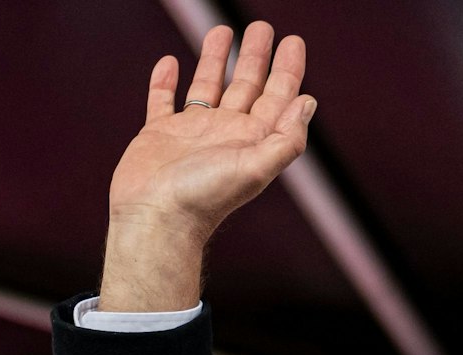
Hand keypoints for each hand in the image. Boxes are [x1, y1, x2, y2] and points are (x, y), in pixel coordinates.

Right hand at [100, 22, 315, 310]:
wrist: (155, 220)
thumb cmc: (204, 199)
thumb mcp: (255, 168)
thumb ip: (286, 138)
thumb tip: (307, 103)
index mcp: (250, 139)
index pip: (277, 96)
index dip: (288, 68)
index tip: (293, 40)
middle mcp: (223, 133)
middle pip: (245, 85)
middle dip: (255, 55)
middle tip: (261, 26)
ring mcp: (190, 133)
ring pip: (206, 87)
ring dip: (214, 60)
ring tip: (221, 30)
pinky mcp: (158, 136)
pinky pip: (162, 101)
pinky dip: (165, 82)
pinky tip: (169, 63)